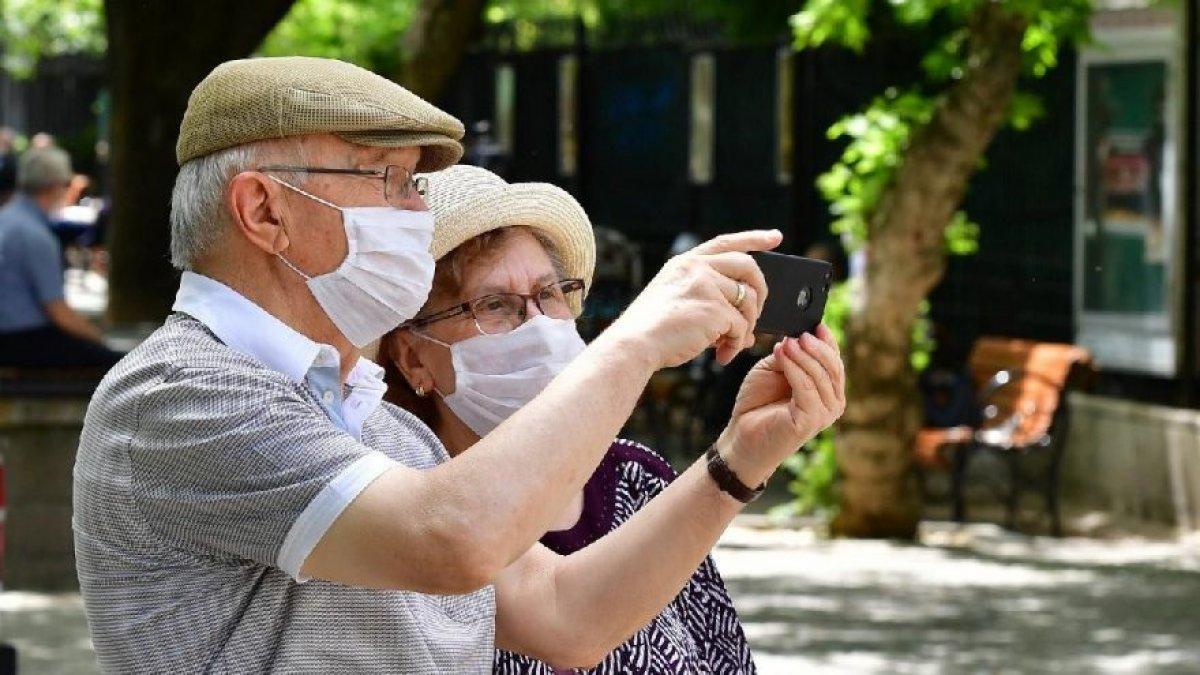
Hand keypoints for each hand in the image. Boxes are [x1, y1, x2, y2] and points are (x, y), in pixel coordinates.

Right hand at [605, 230, 780, 368]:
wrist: (633, 345)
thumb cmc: (652, 332)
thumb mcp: (676, 302)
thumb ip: (708, 300)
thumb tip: (746, 325)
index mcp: (685, 263)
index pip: (726, 243)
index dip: (753, 239)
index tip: (775, 237)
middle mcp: (697, 268)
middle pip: (748, 268)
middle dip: (761, 292)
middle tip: (758, 314)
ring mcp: (706, 286)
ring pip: (748, 302)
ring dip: (746, 327)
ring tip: (731, 345)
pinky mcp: (715, 309)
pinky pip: (741, 327)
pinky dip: (736, 345)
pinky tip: (722, 356)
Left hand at [717, 325, 845, 486]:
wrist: (742, 434)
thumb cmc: (758, 403)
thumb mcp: (775, 369)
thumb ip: (790, 355)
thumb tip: (798, 338)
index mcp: (827, 388)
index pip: (835, 360)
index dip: (828, 341)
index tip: (816, 324)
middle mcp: (832, 401)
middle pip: (833, 367)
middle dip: (816, 347)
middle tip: (798, 335)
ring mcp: (824, 413)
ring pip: (821, 376)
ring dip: (803, 356)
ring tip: (785, 344)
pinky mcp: (811, 421)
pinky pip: (807, 388)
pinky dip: (794, 369)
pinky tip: (781, 356)